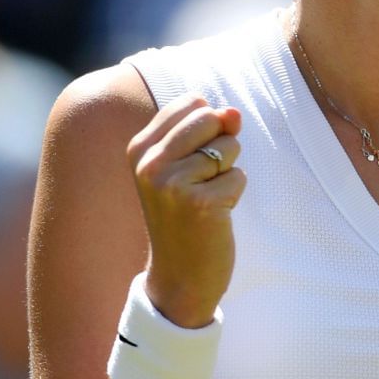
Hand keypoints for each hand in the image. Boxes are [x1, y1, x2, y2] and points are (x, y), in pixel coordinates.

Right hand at [127, 95, 245, 326]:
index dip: (208, 128)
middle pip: (211, 117)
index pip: (192, 102)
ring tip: (205, 199)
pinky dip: (234, 195)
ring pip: (229, 147)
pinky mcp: (199, 203)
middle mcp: (149, 163)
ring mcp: (171, 183)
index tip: (192, 162)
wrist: (180, 276)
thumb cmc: (187, 215)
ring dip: (228, 173)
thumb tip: (233, 112)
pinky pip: (239, 177)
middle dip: (221, 147)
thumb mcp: (189, 165)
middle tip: (202, 182)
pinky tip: (213, 217)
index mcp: (140, 148)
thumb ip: (210, 131)